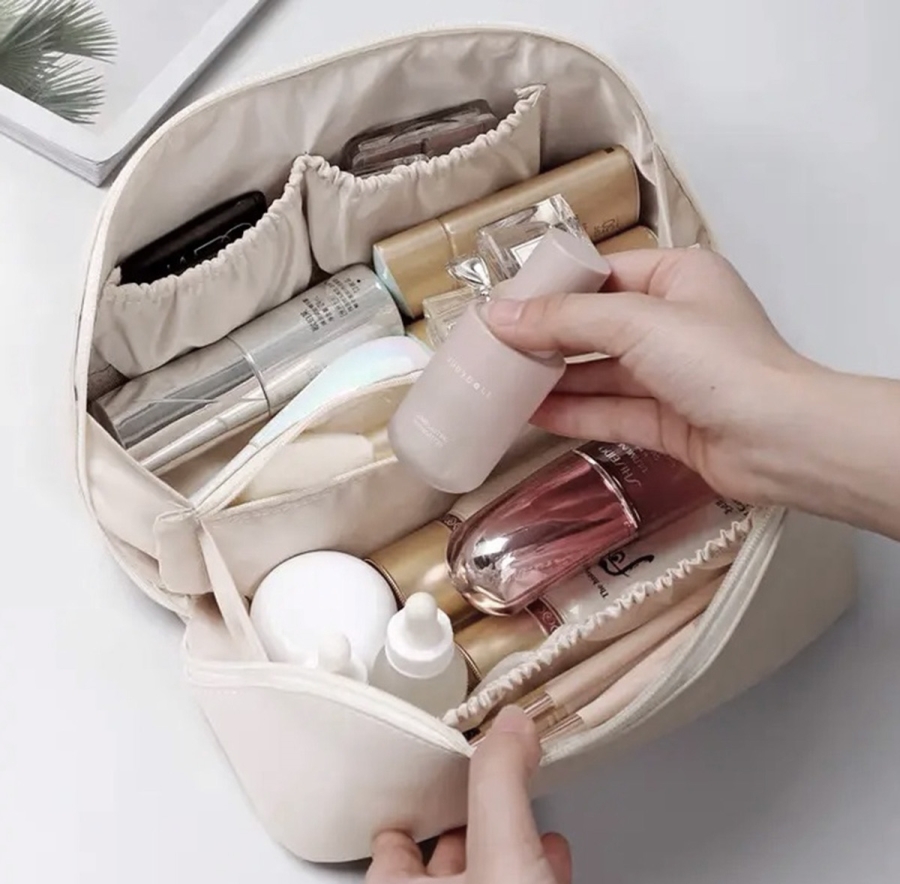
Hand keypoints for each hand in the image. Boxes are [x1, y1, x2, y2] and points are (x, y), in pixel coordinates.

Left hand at [366, 707, 570, 883]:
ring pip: (483, 877)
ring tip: (516, 813)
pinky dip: (535, 866)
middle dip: (459, 821)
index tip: (419, 785)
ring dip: (501, 842)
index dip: (404, 815)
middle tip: (471, 788)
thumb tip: (509, 722)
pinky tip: (552, 854)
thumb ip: (499, 781)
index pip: (387, 851)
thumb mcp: (502, 851)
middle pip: (437, 862)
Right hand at [485, 247, 826, 507]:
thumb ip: (563, 320)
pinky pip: (610, 411)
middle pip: (598, 326)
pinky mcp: (667, 420)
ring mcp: (672, 375)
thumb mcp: (635, 322)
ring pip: (601, 373)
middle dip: (548, 338)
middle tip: (494, 346)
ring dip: (554, 379)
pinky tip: (531, 414)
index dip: (555, 288)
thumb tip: (498, 315)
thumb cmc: (719, 362)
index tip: (506, 302)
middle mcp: (676, 323)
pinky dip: (573, 412)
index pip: (604, 274)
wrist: (779, 441)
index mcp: (679, 278)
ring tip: (500, 382)